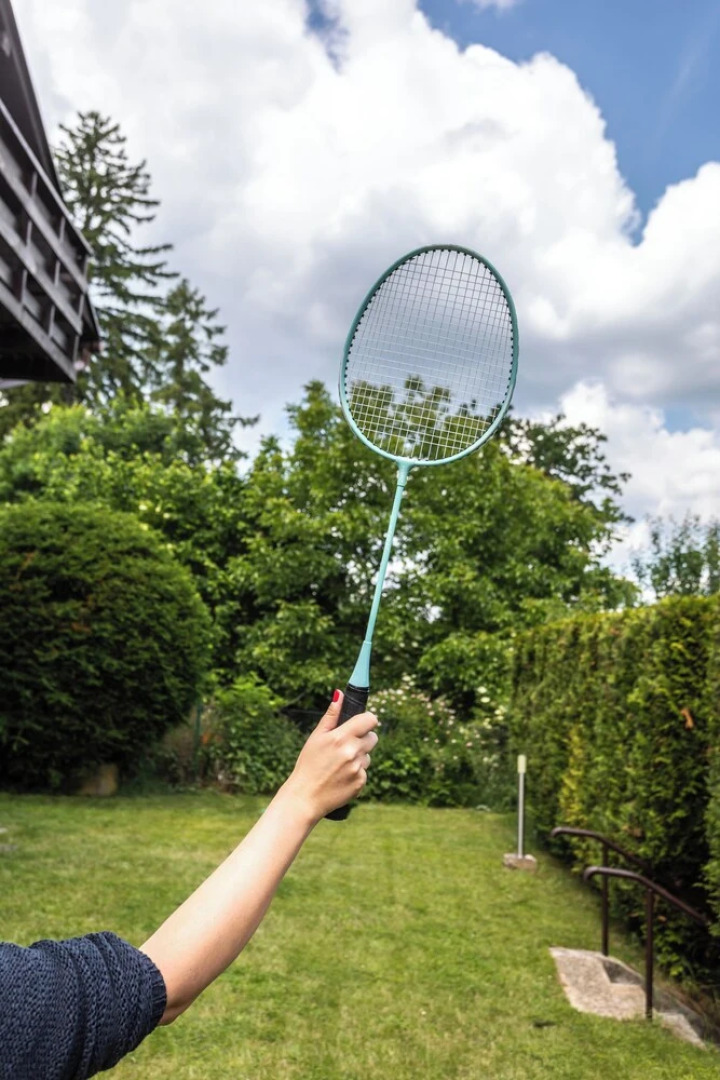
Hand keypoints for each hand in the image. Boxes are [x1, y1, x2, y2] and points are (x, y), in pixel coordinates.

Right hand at [283, 691, 378, 821]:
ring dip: (359, 757)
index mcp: (342, 737)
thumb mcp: (316, 737)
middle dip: (363, 739)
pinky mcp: (361, 783)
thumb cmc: (308, 764)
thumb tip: (339, 694)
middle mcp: (353, 752)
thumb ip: (331, 716)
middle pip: (373, 737)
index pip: (370, 720)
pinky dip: (356, 773)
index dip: (367, 720)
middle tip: (346, 746)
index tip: (362, 723)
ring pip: (368, 756)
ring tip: (339, 765)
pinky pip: (364, 772)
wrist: (305, 797)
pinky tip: (341, 777)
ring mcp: (358, 769)